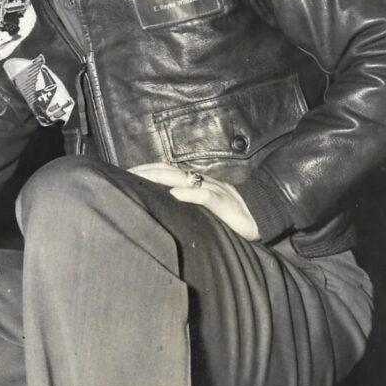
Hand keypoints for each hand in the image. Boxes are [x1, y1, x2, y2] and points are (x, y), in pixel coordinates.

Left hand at [129, 163, 260, 241]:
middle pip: (168, 171)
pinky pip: (206, 195)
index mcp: (196, 183)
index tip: (125, 173)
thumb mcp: (204, 209)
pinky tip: (175, 194)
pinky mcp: (224, 203)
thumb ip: (187, 203)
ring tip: (139, 178)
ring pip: (183, 178)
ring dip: (159, 177)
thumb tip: (164, 204)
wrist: (262, 214)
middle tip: (123, 174)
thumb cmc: (231, 214)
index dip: (146, 170)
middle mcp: (201, 182)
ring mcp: (212, 190)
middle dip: (145, 171)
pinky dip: (190, 193)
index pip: (166, 171)